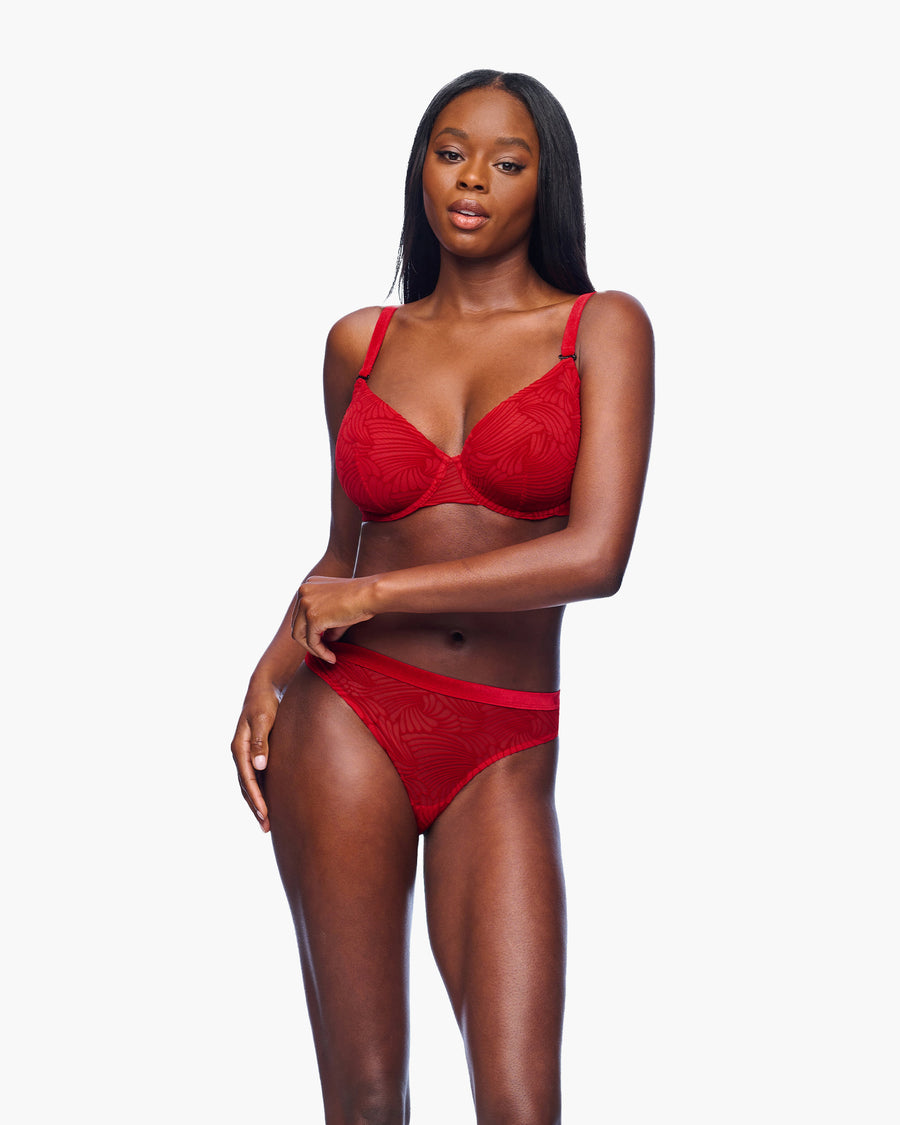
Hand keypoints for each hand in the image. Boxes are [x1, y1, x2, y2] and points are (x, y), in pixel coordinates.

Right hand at [230, 680, 280, 832]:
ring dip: (257, 803)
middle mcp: (240, 753)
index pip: (247, 778)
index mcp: (239, 747)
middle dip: (255, 807)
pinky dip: (260, 792)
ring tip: (267, 823)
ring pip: (249, 785)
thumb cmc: (266, 702)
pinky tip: (270, 803)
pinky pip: (255, 778)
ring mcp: (246, 754)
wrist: (264, 688)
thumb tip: (259, 766)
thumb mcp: (264, 719)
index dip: (256, 797)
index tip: (266, 813)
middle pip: (245, 787)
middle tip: (267, 827)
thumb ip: (261, 742)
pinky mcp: (255, 753)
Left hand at [290, 574, 375, 661]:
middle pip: (297, 624)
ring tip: (329, 656)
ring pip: (300, 635)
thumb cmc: (362, 599)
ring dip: (314, 649)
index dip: (310, 630)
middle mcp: (303, 592)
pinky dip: (321, 653)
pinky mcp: (312, 617)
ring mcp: (305, 604)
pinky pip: (312, 642)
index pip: (300, 614)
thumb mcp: (339, 609)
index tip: (323, 641)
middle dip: (309, 641)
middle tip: (324, 651)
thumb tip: (326, 640)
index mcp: (308, 586)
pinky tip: (332, 658)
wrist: (371, 594)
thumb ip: (329, 624)